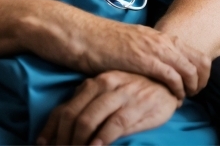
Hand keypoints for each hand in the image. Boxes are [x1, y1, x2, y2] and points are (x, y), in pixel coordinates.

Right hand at [25, 5, 209, 98]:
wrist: (73, 32)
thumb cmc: (94, 42)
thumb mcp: (124, 47)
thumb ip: (140, 55)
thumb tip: (151, 69)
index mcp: (153, 35)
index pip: (191, 50)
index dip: (199, 69)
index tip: (196, 85)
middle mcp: (156, 38)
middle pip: (197, 57)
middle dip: (203, 79)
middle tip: (197, 95)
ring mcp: (149, 46)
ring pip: (189, 66)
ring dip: (192, 85)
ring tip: (187, 99)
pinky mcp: (140, 58)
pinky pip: (171, 74)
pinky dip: (177, 88)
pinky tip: (174, 98)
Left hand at [37, 71, 180, 145]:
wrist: (168, 80)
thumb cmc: (134, 89)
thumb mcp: (108, 91)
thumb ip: (88, 102)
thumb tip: (62, 124)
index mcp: (92, 83)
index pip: (64, 109)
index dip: (51, 131)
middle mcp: (102, 86)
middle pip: (72, 117)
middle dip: (62, 141)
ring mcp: (119, 95)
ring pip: (88, 121)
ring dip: (77, 144)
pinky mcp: (135, 106)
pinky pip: (113, 125)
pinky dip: (100, 140)